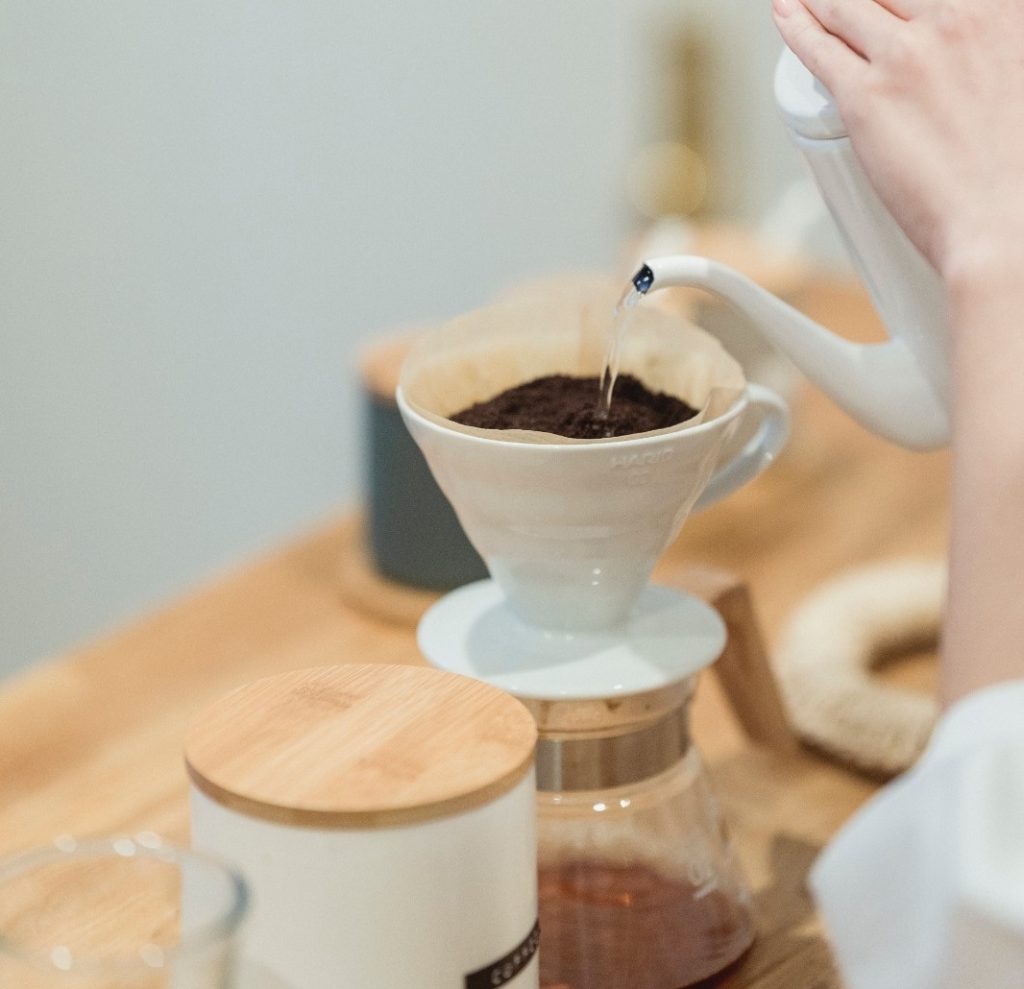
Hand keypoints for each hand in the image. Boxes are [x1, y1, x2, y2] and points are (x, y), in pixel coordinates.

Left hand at [772, 0, 1023, 281]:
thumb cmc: (1019, 174)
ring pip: (849, 5)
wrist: (1006, 222)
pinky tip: (786, 13)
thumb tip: (974, 64)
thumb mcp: (1023, 73)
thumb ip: (995, 52)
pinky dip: (797, 26)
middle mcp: (954, 19)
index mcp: (1002, 11)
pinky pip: (820, 50)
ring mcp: (905, 57)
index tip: (898, 2)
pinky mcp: (865, 98)